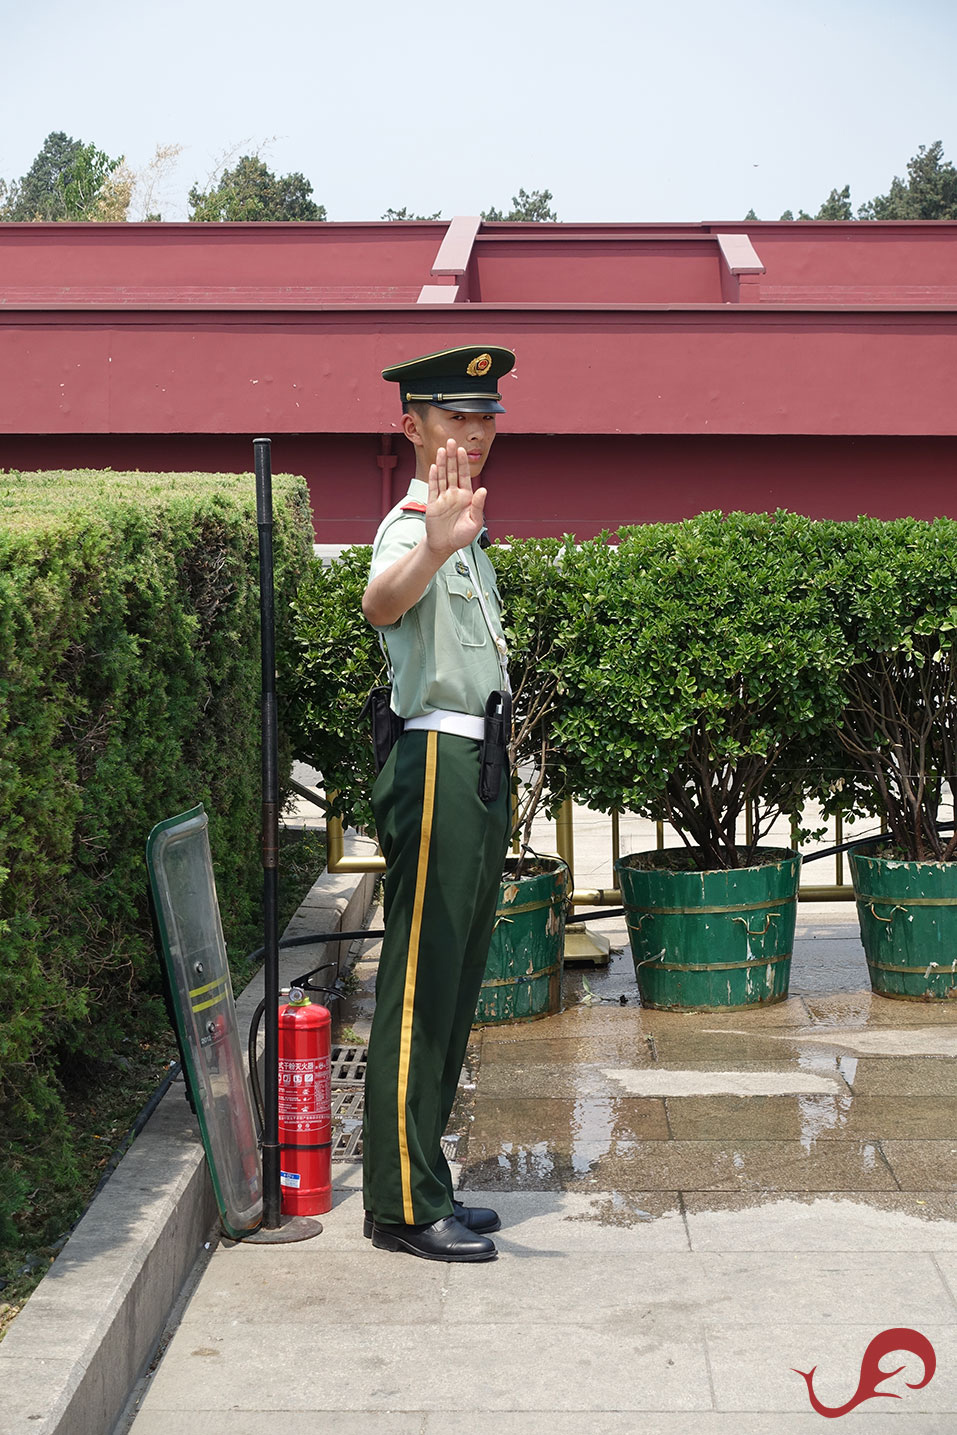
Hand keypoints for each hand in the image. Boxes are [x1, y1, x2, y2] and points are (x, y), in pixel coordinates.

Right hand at [425, 439, 486, 558]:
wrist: (445, 546)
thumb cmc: (461, 536)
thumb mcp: (475, 523)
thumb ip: (478, 505)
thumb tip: (483, 489)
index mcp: (466, 497)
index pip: (464, 476)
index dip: (463, 462)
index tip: (462, 450)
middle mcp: (454, 494)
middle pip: (452, 471)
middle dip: (452, 456)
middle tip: (450, 441)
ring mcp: (443, 497)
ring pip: (442, 476)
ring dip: (442, 463)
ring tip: (442, 449)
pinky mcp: (433, 503)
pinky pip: (433, 487)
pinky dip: (434, 477)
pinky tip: (435, 466)